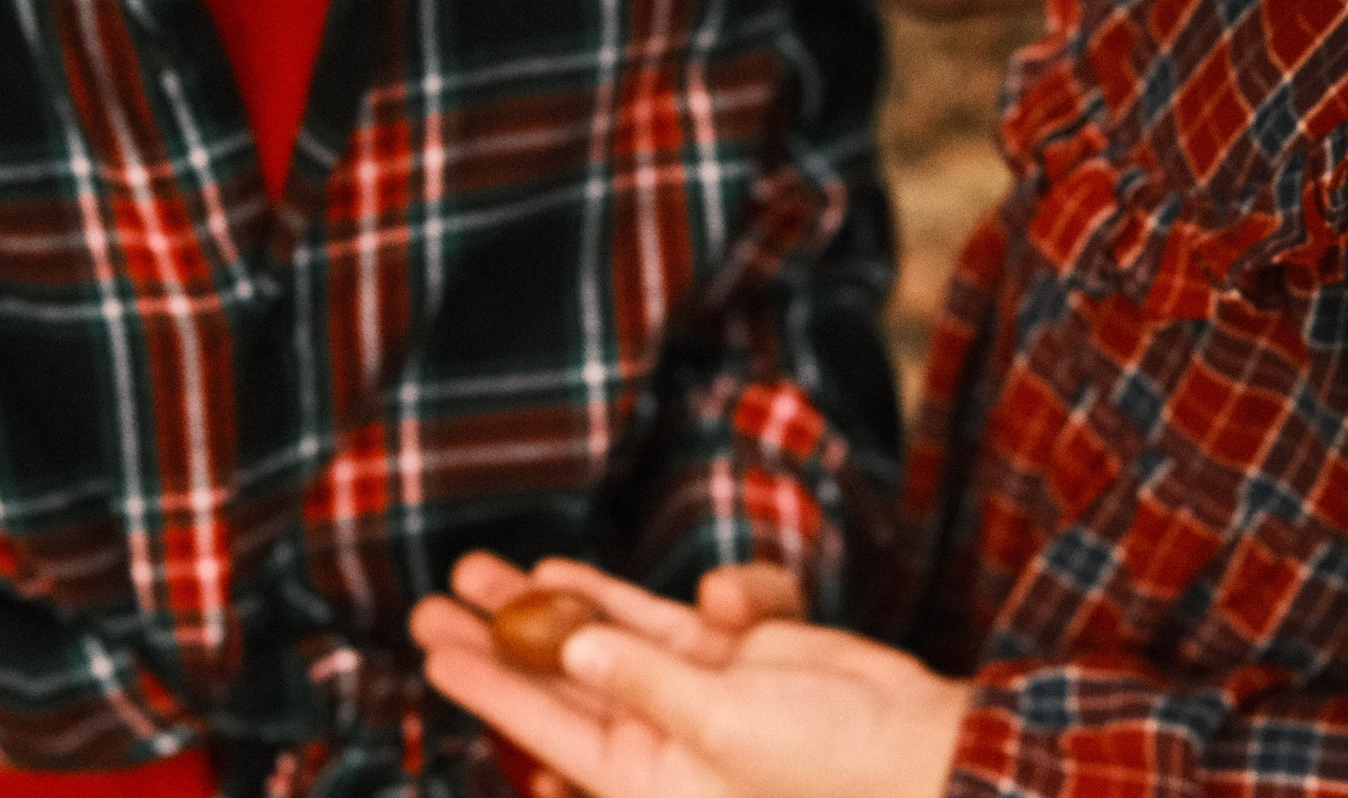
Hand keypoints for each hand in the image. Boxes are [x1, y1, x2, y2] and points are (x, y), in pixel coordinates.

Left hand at [412, 555, 812, 797]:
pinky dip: (607, 599)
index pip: (541, 725)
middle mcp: (654, 740)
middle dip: (494, 639)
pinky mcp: (725, 659)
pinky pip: (648, 623)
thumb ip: (643, 681)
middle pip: (553, 681)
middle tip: (429, 603)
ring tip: (479, 572)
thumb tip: (572, 646)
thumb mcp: (723, 726)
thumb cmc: (826, 765)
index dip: (483, 683)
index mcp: (643, 779)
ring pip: (593, 642)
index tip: (429, 648)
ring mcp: (688, 694)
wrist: (918, 750)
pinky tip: (559, 574)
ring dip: (541, 608)